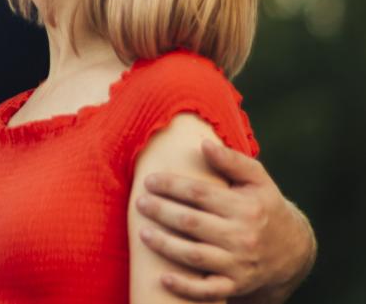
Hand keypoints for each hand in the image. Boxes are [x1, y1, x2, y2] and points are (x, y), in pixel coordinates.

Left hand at [137, 140, 315, 300]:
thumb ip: (232, 161)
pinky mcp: (236, 286)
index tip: (149, 180)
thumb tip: (203, 144)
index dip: (171, 186)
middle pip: (192, 223)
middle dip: (161, 212)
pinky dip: (185, 288)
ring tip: (142, 232)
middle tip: (140, 202)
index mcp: (246, 208)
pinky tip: (163, 278)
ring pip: (194, 256)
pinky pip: (208, 291)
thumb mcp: (258, 181)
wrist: (293, 250)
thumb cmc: (265, 207)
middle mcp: (243, 237)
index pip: (200, 194)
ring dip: (165, 245)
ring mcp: (239, 264)